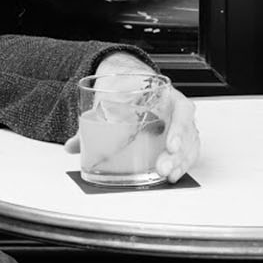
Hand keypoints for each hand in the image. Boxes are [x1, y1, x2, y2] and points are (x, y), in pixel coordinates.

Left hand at [66, 53, 199, 181]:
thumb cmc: (128, 93)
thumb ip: (93, 124)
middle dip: (177, 154)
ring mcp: (180, 126)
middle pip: (188, 133)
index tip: (170, 146)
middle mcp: (177, 111)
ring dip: (180, 163)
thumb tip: (72, 145)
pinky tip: (171, 176)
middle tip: (162, 168)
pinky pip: (187, 153)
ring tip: (167, 175)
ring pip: (190, 146)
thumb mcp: (114, 102)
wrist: (133, 86)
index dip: (179, 129)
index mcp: (167, 96)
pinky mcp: (179, 140)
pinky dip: (180, 165)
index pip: (182, 110)